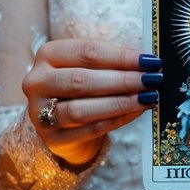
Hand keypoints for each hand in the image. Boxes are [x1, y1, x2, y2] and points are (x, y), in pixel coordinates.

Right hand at [23, 40, 160, 166]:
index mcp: (48, 54)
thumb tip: (149, 62)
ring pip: (81, 109)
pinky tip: (136, 112)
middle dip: (122, 80)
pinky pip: (88, 130)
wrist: (63, 122)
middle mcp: (38, 81)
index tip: (149, 60)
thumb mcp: (90, 66)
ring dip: (120, 102)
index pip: (87, 51)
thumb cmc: (81, 86)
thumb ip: (112, 62)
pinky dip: (116, 120)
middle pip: (82, 80)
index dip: (120, 56)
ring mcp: (40, 112)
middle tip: (152, 79)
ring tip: (148, 97)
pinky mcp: (53, 138)